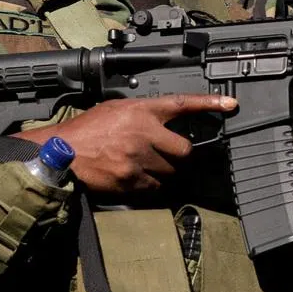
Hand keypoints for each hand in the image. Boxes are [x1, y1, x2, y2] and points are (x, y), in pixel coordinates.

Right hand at [19, 94, 236, 194]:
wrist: (62, 153)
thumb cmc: (86, 131)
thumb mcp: (115, 109)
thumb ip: (142, 113)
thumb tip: (162, 122)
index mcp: (140, 110)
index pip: (181, 103)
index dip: (209, 104)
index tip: (230, 106)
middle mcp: (143, 132)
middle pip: (184, 150)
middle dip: (179, 155)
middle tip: (168, 155)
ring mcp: (138, 158)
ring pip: (171, 172)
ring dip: (163, 172)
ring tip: (144, 166)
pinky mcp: (131, 180)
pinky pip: (155, 187)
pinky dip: (150, 185)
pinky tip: (135, 178)